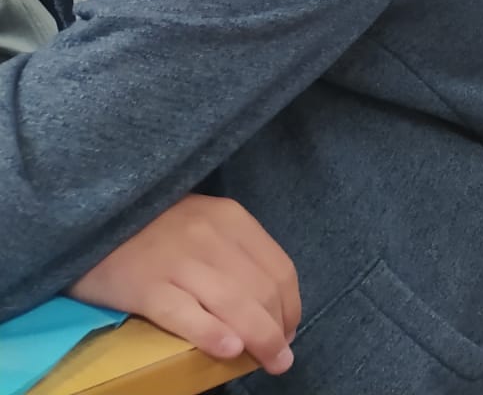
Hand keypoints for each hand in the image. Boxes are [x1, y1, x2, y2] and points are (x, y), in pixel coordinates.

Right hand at [68, 195, 299, 375]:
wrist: (92, 217)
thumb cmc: (153, 226)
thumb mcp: (204, 222)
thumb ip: (234, 251)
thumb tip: (267, 303)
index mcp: (231, 219)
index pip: (278, 268)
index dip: (291, 305)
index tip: (289, 329)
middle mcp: (211, 236)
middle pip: (261, 290)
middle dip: (278, 328)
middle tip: (280, 356)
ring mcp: (178, 261)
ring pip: (233, 304)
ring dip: (260, 338)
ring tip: (268, 362)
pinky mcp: (145, 286)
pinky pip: (185, 314)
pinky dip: (212, 334)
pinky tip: (229, 350)